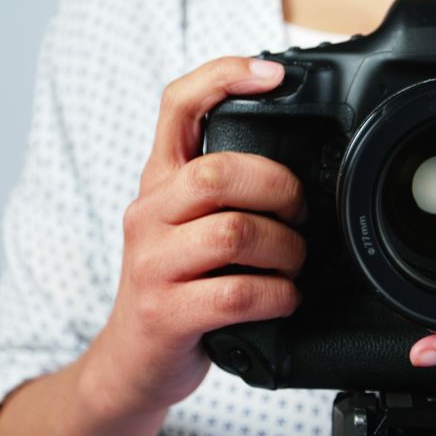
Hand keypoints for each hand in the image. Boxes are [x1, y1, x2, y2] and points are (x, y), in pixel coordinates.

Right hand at [78, 57, 306, 417]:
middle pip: (217, 172)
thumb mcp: (189, 226)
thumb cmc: (178, 287)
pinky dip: (278, 295)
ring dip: (286, 249)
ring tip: (293, 263)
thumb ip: (227, 191)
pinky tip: (284, 298)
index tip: (273, 73)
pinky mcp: (165, 313)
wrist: (134, 362)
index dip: (223, 77)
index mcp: (160, 183)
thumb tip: (301, 166)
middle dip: (278, 188)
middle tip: (301, 214)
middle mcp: (148, 214)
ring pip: (233, 233)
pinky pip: (237, 294)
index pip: (177, 105)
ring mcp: (151, 264)